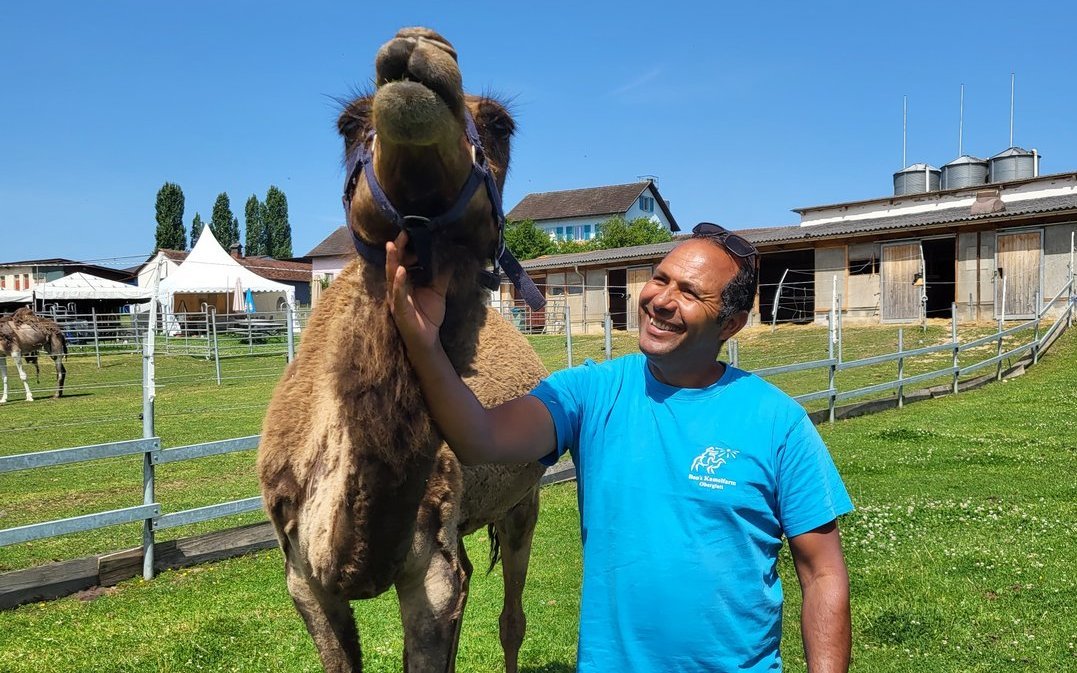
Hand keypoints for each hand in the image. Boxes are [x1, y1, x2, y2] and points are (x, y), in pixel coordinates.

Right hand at [386, 231, 449, 351]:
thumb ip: (442, 275)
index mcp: (405, 282)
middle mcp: (397, 288)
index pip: (402, 261)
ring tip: (392, 246)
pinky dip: (399, 283)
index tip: (409, 232)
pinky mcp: (399, 309)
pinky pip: (397, 294)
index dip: (404, 248)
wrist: (428, 339)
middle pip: (394, 265)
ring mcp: (396, 298)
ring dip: (392, 261)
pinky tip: (401, 272)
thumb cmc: (429, 315)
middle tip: (400, 233)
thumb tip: (452, 257)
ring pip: (392, 276)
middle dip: (396, 249)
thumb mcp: (438, 291)